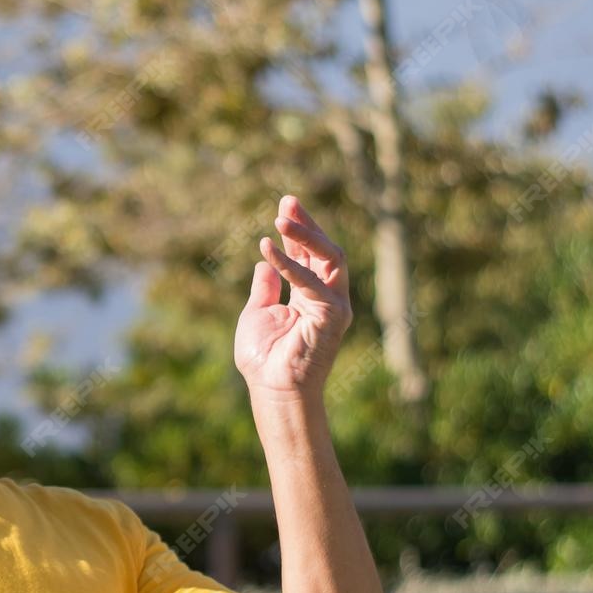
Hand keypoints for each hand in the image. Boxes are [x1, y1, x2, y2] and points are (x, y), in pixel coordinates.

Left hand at [233, 193, 351, 400]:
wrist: (273, 391)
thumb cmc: (265, 360)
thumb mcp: (258, 313)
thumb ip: (266, 287)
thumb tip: (264, 261)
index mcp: (311, 296)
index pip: (310, 255)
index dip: (299, 230)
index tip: (286, 206)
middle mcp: (328, 298)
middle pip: (326, 250)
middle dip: (308, 224)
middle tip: (288, 201)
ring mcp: (334, 305)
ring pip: (331, 257)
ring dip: (307, 235)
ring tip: (282, 216)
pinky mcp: (332, 315)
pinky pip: (311, 282)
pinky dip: (290, 264)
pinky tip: (269, 249)